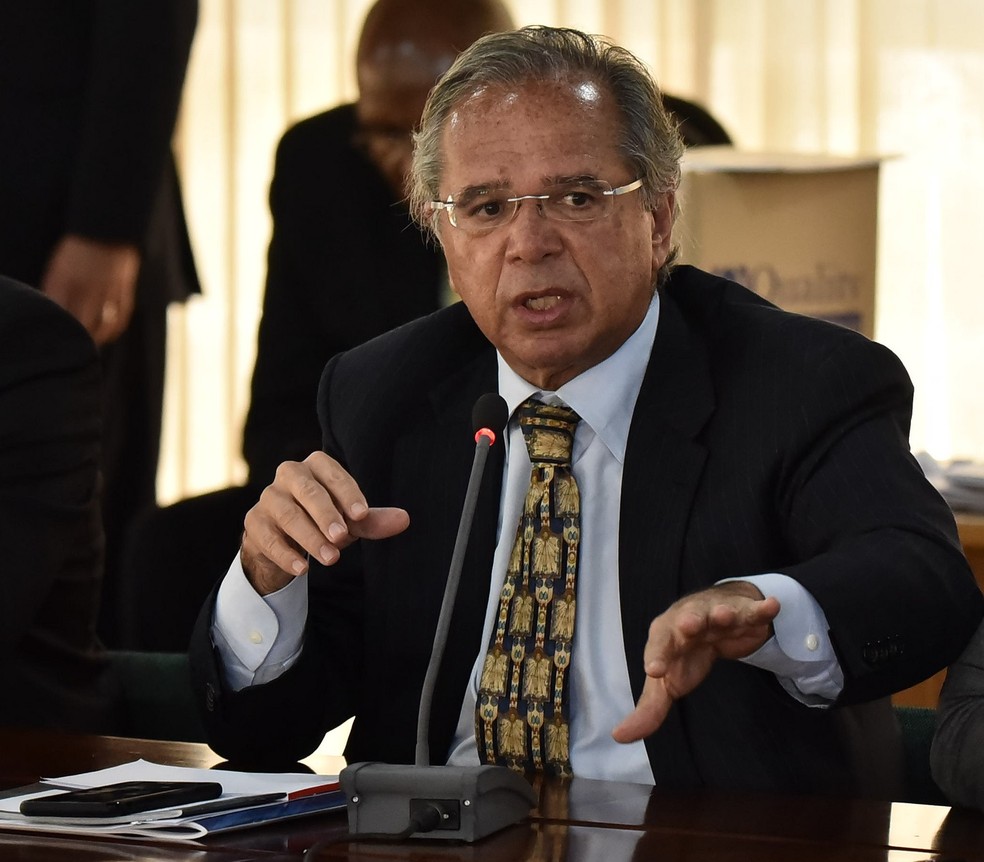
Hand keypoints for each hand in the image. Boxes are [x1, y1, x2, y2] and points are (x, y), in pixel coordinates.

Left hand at [40, 235, 139, 345]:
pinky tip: (108, 334)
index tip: (58, 336)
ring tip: (91, 345)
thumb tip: (52, 310)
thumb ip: (55, 289)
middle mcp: (88, 288)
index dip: (60, 328)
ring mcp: (108, 290)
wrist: (107, 230)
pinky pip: (121, 317)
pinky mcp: (125, 291)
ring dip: (97, 338)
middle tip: (74, 347)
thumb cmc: (77, 250)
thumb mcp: (58, 266)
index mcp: (66, 280)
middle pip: (82, 324)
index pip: (61, 314)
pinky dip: (114, 330)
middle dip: (78, 338)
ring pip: (103, 325)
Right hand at [241, 451, 409, 595]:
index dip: (347, 493)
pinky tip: (302, 569)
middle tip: (342, 537)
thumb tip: (404, 520)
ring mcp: (268, 498)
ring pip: (287, 514)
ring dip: (310, 537)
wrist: (283, 539)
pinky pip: (268, 537)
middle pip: (307, 490)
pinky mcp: (254, 523)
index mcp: (315, 466)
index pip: (332, 474)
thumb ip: (372, 520)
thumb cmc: (322, 520)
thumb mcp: (349, 520)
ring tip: (331, 558)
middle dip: (326, 514)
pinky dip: (285, 554)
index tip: (362, 514)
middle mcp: (288, 475)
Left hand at [612, 581, 779, 742]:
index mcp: (666, 636)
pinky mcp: (744, 613)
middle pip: (686, 621)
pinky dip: (762, 609)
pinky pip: (753, 611)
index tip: (655, 672)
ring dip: (722, 613)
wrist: (718, 618)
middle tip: (690, 626)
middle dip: (688, 623)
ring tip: (725, 615)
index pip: (658, 646)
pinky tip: (772, 607)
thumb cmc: (685, 652)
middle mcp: (689, 620)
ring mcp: (717, 614)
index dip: (657, 657)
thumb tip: (620, 737)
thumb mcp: (668, 681)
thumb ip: (649, 709)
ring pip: (719, 612)